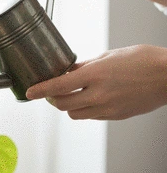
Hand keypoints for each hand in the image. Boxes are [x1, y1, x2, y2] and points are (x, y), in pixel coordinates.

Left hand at [25, 45, 166, 119]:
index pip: (59, 86)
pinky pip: (91, 116)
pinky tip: (88, 99)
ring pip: (75, 114)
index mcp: (96, 75)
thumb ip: (85, 66)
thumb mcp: (109, 56)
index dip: (40, 91)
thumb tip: (68, 71)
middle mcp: (100, 94)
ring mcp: (108, 108)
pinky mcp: (116, 116)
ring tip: (69, 95)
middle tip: (49, 92)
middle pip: (63, 105)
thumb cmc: (142, 60)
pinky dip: (83, 110)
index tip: (29, 92)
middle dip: (52, 99)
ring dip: (67, 106)